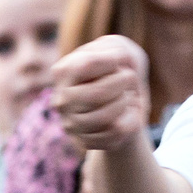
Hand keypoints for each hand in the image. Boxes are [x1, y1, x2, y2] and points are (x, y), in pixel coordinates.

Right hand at [52, 36, 152, 153]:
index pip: (86, 65)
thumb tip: (120, 60)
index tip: (122, 58)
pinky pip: (115, 134)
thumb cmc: (119, 70)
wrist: (127, 100)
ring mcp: (71, 124)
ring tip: (128, 95)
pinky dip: (129, 120)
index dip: (111, 61)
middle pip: (97, 94)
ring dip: (125, 102)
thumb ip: (117, 51)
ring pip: (105, 118)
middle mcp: (61, 100)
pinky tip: (127, 112)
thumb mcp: (119, 51)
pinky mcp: (86, 142)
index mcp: (62, 72)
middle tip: (131, 77)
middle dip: (122, 83)